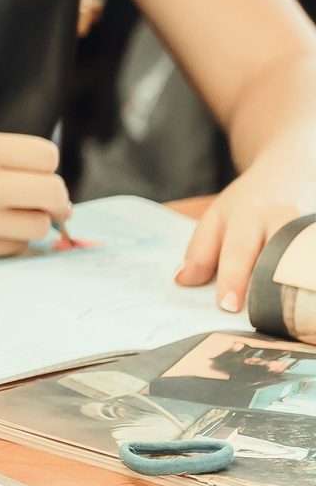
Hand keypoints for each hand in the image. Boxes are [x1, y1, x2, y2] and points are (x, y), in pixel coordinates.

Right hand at [0, 131, 71, 258]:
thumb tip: (32, 171)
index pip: (45, 157)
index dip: (43, 162)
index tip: (35, 168)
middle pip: (53, 193)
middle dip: (53, 195)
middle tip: (42, 196)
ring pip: (39, 226)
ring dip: (33, 219)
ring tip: (10, 213)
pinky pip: (14, 248)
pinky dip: (10, 240)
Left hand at [182, 162, 315, 310]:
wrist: (292, 167)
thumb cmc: (249, 200)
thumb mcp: (218, 216)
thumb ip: (200, 249)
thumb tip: (183, 281)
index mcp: (247, 214)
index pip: (238, 249)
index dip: (232, 278)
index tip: (227, 306)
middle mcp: (283, 217)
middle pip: (276, 256)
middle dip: (268, 286)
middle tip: (260, 318)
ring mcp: (308, 225)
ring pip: (303, 256)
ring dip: (296, 281)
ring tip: (293, 311)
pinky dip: (310, 272)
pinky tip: (307, 292)